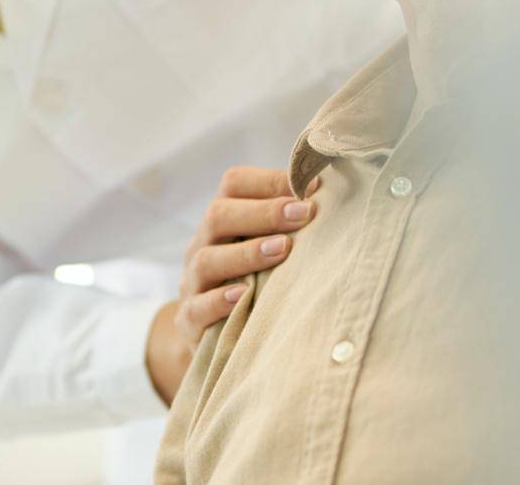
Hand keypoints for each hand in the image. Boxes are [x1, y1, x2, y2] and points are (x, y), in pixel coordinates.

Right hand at [145, 166, 319, 403]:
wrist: (217, 338)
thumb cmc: (254, 281)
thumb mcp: (267, 247)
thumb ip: (288, 222)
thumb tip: (330, 192)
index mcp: (222, 220)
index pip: (234, 183)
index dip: (271, 180)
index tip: (313, 187)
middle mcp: (202, 245)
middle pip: (219, 215)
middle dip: (264, 212)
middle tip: (304, 214)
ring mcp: (192, 283)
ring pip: (207, 260)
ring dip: (247, 253)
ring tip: (282, 250)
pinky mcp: (189, 321)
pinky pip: (196, 308)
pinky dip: (219, 301)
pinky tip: (243, 295)